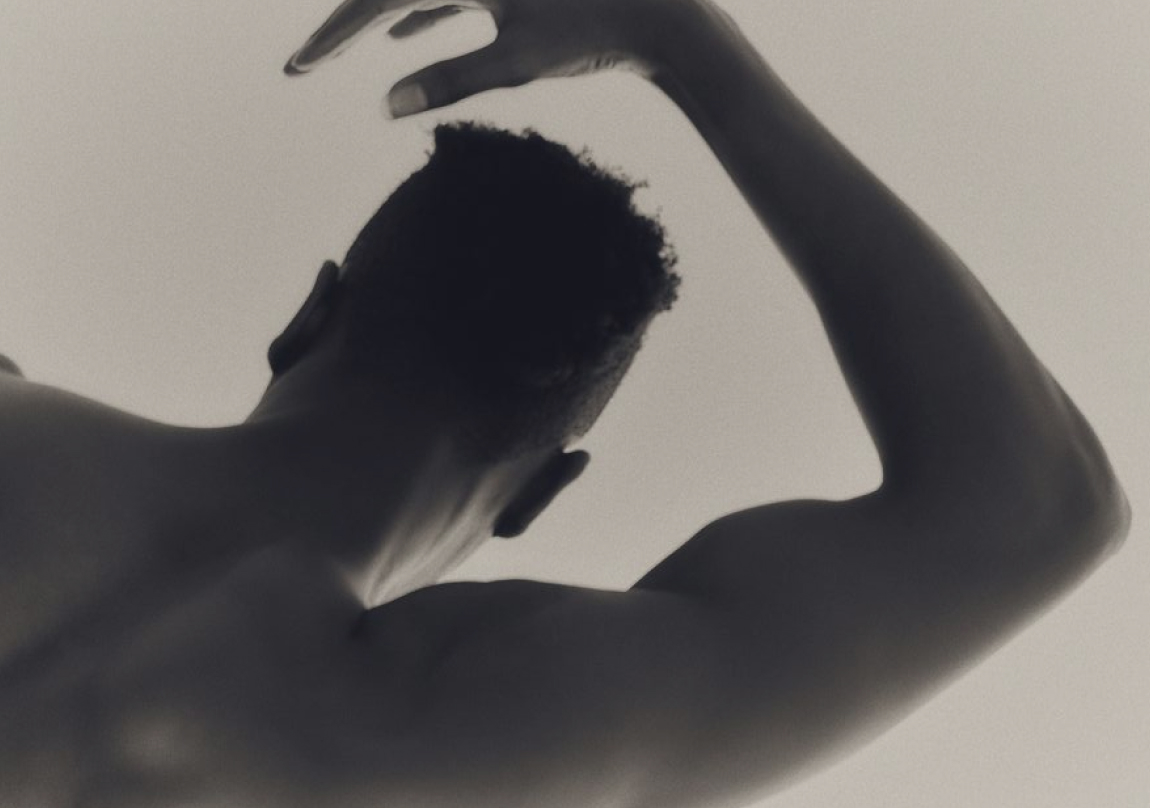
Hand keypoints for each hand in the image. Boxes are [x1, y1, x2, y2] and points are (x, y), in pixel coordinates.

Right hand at [284, 0, 692, 116]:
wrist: (660, 16)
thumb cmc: (594, 34)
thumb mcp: (519, 63)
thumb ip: (451, 81)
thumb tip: (386, 106)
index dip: (334, 35)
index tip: (299, 68)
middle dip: (343, 27)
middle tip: (301, 66)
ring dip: (373, 19)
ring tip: (332, 52)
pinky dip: (418, 14)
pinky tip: (397, 38)